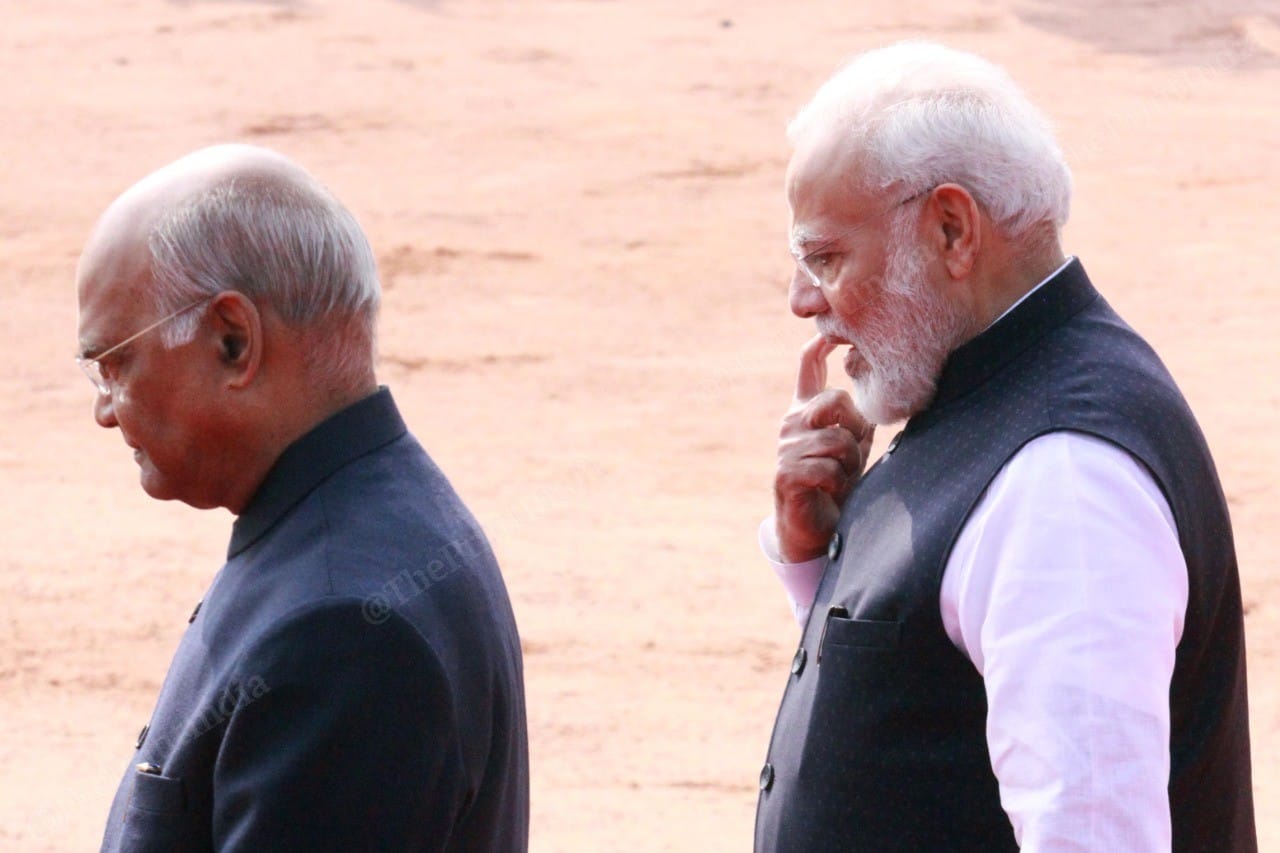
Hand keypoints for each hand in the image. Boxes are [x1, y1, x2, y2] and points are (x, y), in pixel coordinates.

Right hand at [774, 335, 874, 562]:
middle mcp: (792, 422)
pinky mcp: (786, 473)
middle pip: (834, 401)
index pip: (809, 368)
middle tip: (850, 455)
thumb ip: (858, 419)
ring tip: (841, 476)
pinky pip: (828, 468)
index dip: (819, 345)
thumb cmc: (835, 482)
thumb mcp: (851, 445)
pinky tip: (828, 490)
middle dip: (854, 428)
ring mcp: (786, 446)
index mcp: (806, 410)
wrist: (812, 527)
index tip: (829, 330)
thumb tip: (883, 389)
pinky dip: (837, 482)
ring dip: (849, 462)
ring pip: (836, 438)